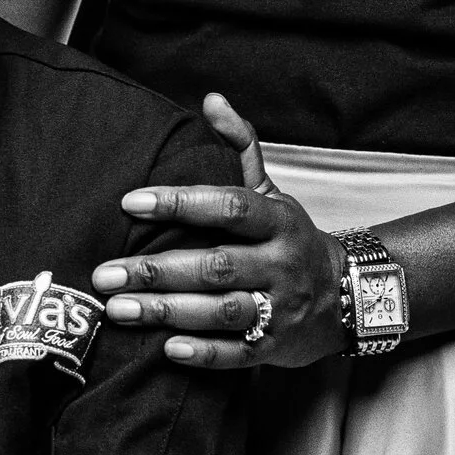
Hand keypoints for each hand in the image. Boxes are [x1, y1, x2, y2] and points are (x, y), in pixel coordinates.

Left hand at [92, 92, 346, 371]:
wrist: (349, 296)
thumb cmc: (290, 238)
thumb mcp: (272, 191)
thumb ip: (239, 147)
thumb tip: (212, 100)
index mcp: (277, 220)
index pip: (228, 207)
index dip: (180, 203)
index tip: (130, 202)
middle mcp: (281, 263)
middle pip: (216, 265)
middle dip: (157, 270)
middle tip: (105, 274)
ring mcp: (281, 308)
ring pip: (223, 311)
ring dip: (168, 312)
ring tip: (118, 311)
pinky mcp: (276, 347)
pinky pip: (239, 354)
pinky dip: (204, 354)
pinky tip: (165, 349)